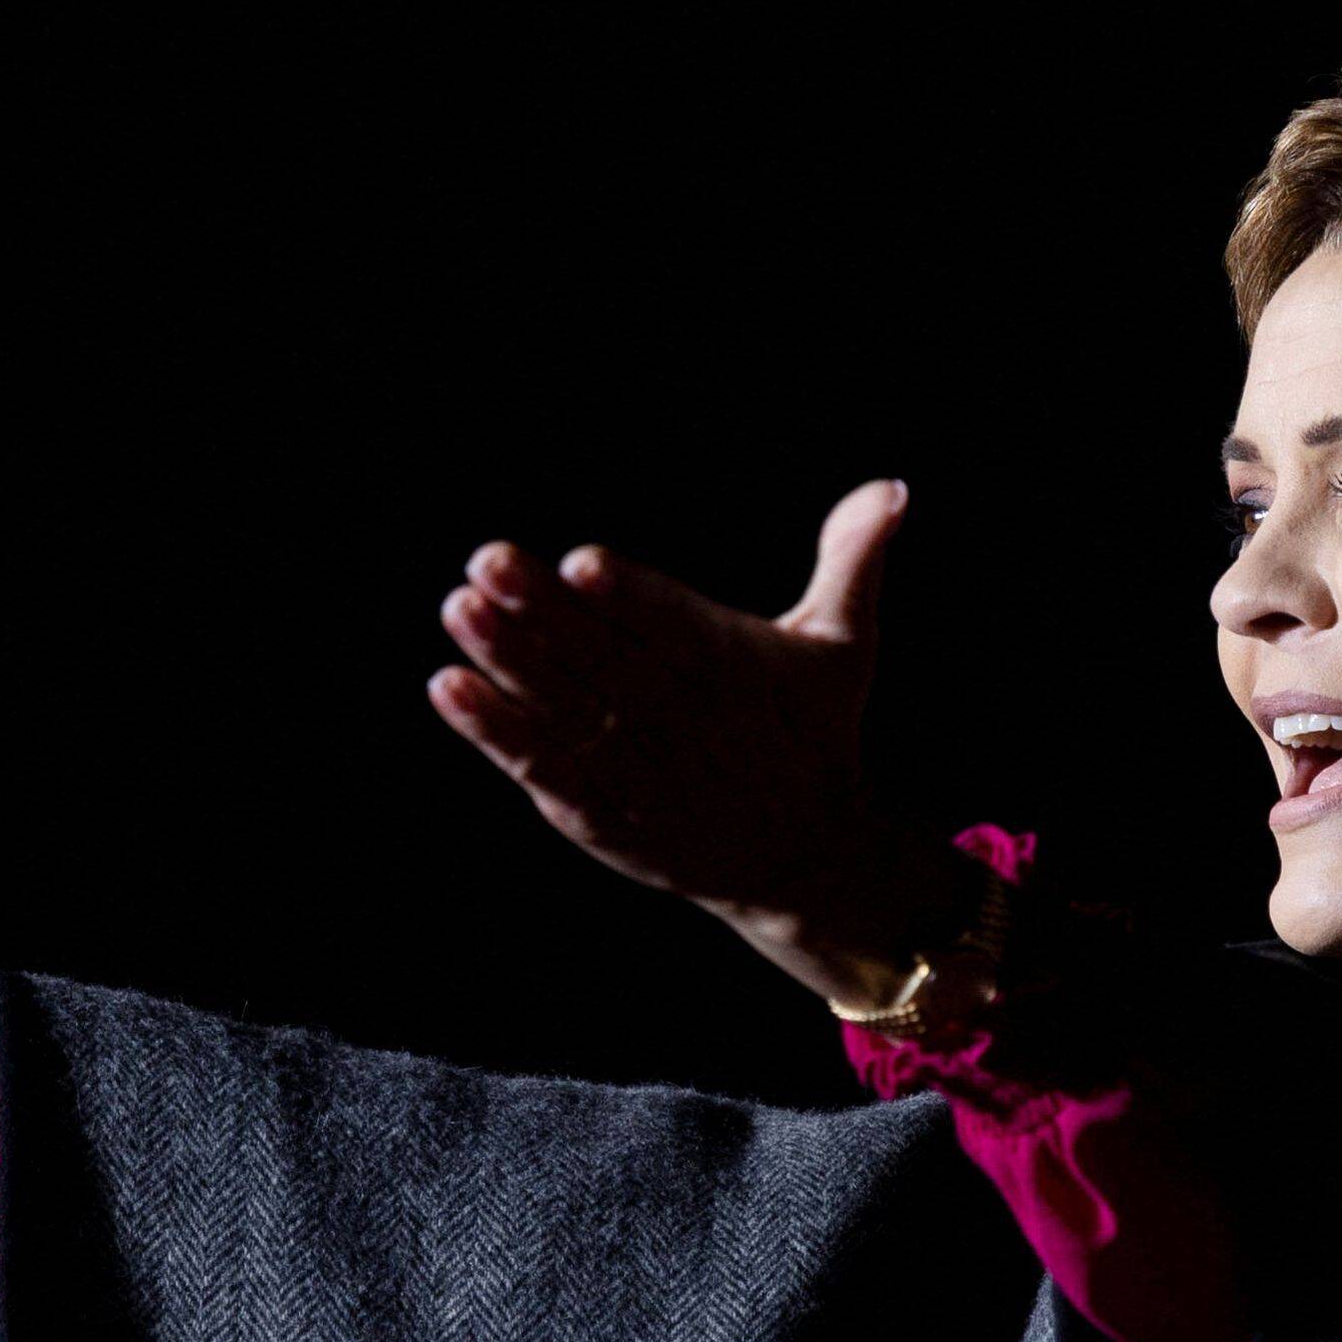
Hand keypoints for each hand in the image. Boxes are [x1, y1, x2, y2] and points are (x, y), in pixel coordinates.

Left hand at [428, 478, 982, 1007]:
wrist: (805, 856)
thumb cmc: (814, 729)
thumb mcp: (843, 644)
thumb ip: (853, 560)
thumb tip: (893, 484)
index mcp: (735, 670)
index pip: (677, 625)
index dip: (630, 597)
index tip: (582, 562)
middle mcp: (683, 721)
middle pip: (606, 661)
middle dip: (543, 613)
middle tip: (487, 562)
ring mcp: (640, 771)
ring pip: (566, 710)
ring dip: (508, 663)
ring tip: (460, 609)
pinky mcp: (604, 813)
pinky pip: (544, 768)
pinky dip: (496, 733)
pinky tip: (448, 688)